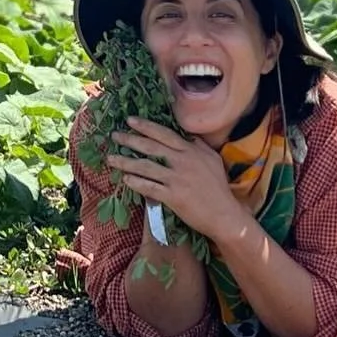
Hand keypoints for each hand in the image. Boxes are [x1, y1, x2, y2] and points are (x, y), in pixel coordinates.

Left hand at [105, 118, 250, 245]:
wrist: (225, 215)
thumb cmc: (219, 188)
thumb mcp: (213, 160)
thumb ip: (199, 146)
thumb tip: (187, 135)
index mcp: (190, 151)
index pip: (164, 134)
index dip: (145, 126)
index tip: (130, 120)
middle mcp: (181, 161)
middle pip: (150, 147)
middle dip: (129, 140)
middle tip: (114, 136)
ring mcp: (176, 179)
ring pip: (145, 167)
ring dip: (125, 162)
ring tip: (111, 159)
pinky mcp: (172, 197)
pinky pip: (149, 187)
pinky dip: (135, 183)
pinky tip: (125, 179)